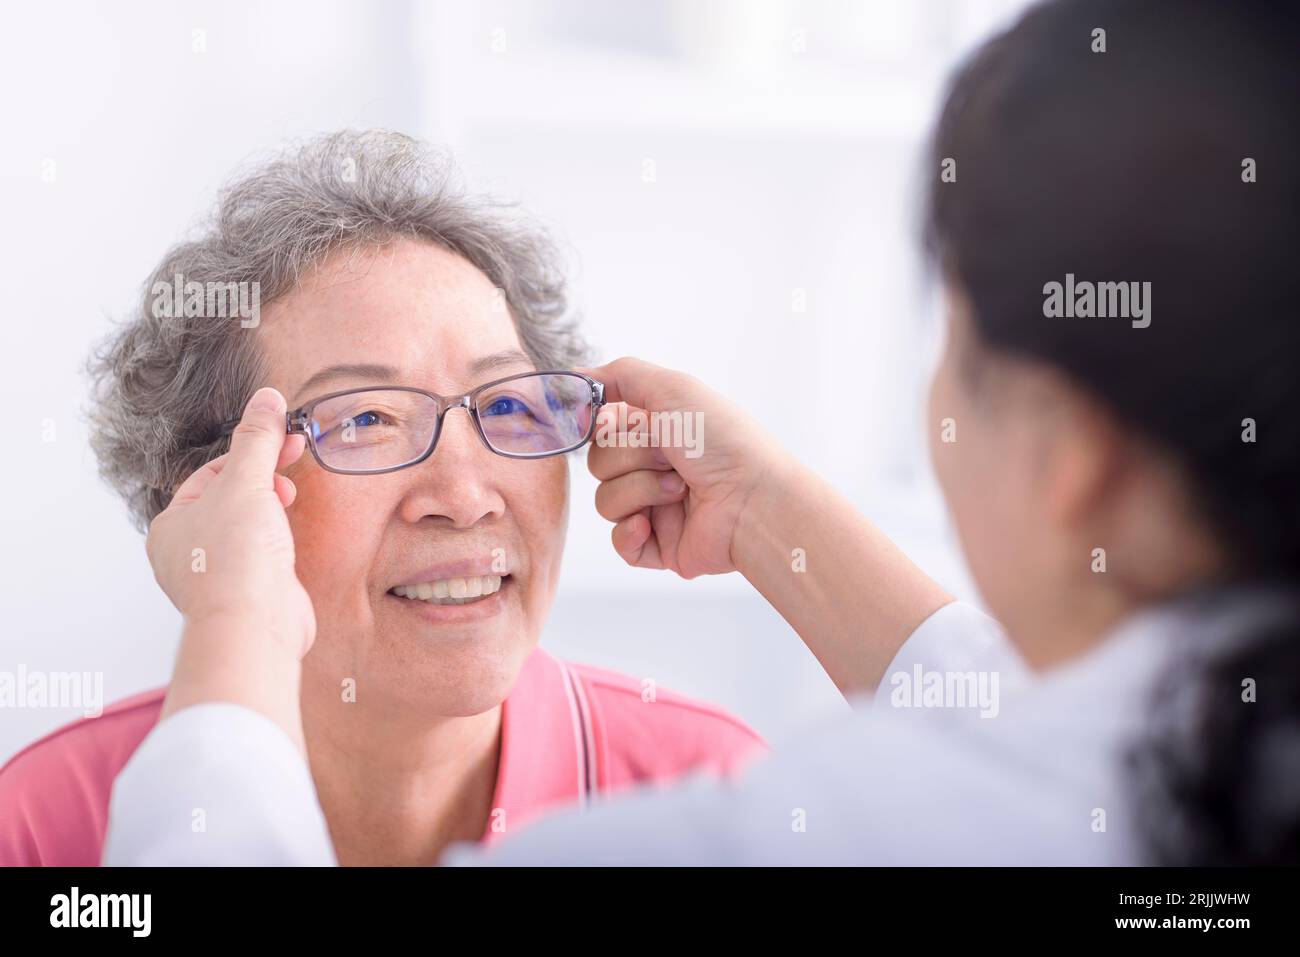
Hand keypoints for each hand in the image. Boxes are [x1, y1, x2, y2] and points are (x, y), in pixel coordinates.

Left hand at [146, 386, 313, 657]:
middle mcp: (188, 554)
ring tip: (288, 505)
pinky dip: (277, 544)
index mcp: (171, 526)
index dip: (251, 454)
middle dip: (264, 482)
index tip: (284, 439)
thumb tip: (266, 398)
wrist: (255, 626)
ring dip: (271, 512)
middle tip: (291, 468)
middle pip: (230, 500)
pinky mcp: (248, 596)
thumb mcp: (247, 482)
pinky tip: (290, 543)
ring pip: (247, 530)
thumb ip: (258, 438)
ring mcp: (218, 578)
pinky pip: (262, 558)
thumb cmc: (236, 562)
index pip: (211, 473)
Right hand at [582, 357, 792, 578]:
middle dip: (631, 456)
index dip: (606, 426)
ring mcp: (656, 509)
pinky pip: (618, 541)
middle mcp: (656, 468)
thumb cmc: (722, 440)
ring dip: (640, 490)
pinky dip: (630, 532)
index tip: (616, 424)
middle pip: (598, 463)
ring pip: (605, 501)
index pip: (601, 428)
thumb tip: (578, 378)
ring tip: (680, 489)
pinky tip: (651, 525)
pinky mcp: (659, 546)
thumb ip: (621, 375)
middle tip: (670, 456)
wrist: (753, 498)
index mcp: (658, 431)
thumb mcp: (673, 388)